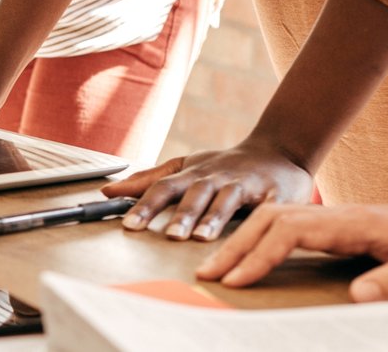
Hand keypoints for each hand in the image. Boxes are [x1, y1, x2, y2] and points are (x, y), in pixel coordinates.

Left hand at [100, 140, 315, 240]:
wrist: (279, 150)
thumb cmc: (226, 165)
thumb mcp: (187, 167)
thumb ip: (149, 180)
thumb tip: (108, 190)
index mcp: (194, 174)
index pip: (164, 188)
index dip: (147, 206)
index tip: (129, 225)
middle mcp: (217, 178)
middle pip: (195, 194)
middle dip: (182, 215)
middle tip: (169, 237)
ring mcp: (245, 184)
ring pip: (228, 200)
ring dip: (214, 217)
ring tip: (201, 237)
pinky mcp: (275, 194)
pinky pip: (268, 206)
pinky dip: (263, 215)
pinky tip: (258, 229)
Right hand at [195, 190, 387, 301]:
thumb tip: (357, 298)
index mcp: (354, 223)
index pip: (293, 233)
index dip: (262, 256)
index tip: (238, 281)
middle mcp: (337, 215)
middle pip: (271, 220)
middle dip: (236, 246)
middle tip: (207, 276)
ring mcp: (334, 217)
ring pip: (274, 219)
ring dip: (242, 240)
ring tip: (217, 268)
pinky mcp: (335, 224)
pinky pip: (285, 224)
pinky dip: (258, 237)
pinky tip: (247, 255)